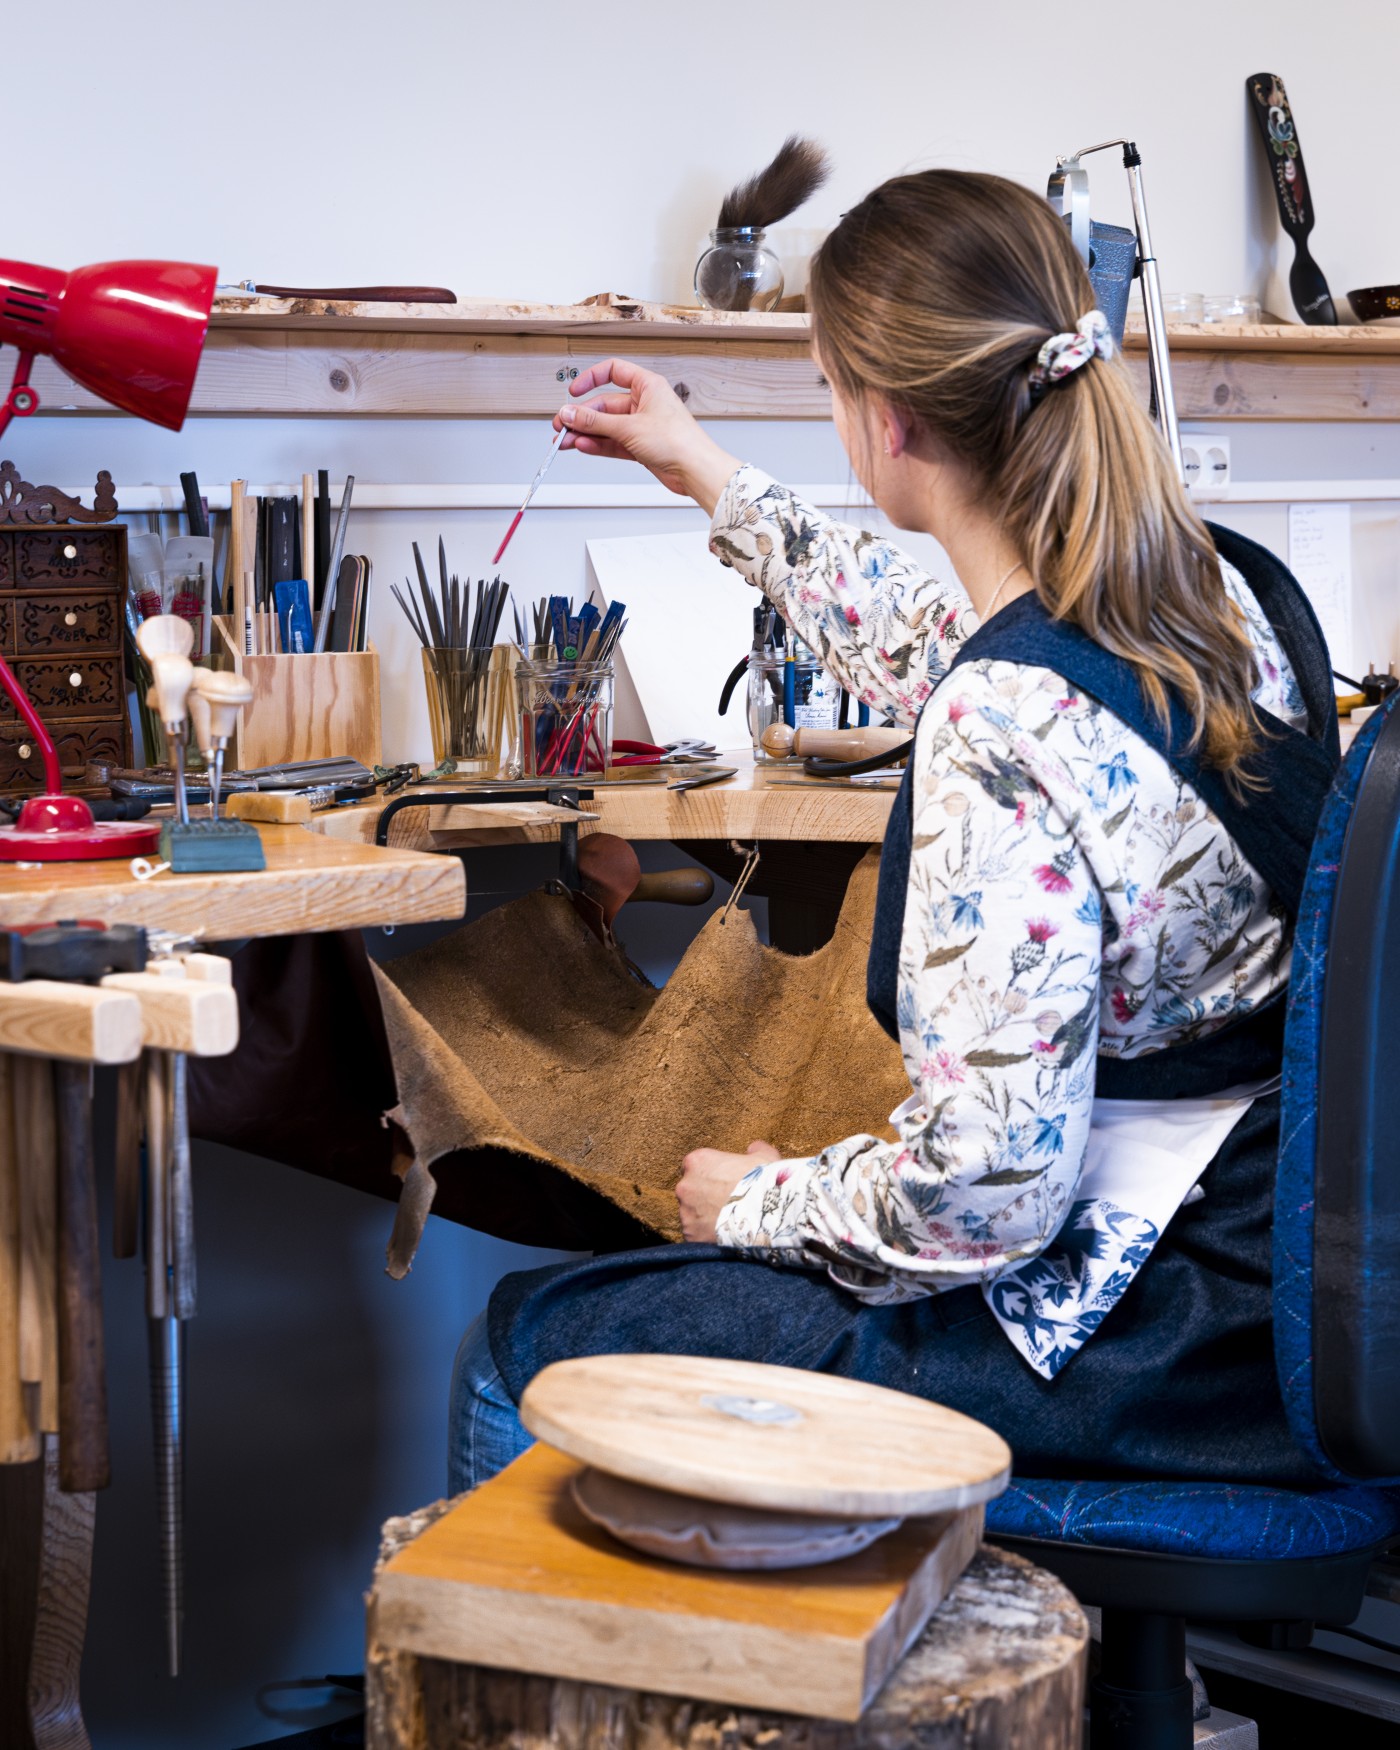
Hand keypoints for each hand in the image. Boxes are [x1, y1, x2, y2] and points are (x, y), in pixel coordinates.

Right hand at [556, 358, 741, 512]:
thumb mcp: (629, 427)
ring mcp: (641, 426)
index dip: (591, 378)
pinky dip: (597, 445)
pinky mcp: (640, 447)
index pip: (614, 372)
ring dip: (585, 433)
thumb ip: (595, 421)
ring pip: (606, 426)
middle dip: (582, 416)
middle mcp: (644, 404)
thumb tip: (572, 413)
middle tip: (563, 425)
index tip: (574, 391)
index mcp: (648, 386)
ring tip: (565, 441)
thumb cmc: (679, 441)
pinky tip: (582, 446)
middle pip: (605, 405)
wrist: (695, 471)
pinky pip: (613, 443)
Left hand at [676, 1140, 780, 1242]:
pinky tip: (723, 1236)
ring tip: (726, 1222)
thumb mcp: (764, 1157)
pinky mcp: (691, 1235)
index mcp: (697, 1161)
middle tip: (725, 1203)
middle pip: (690, 1190)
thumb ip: (755, 1150)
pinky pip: (696, 1235)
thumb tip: (754, 1148)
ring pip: (691, 1214)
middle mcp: (685, 1185)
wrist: (765, 1214)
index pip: (695, 1166)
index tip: (723, 1181)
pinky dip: (706, 1236)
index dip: (710, 1174)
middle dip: (703, 1196)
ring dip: (704, 1217)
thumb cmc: (763, 1181)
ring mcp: (685, 1212)